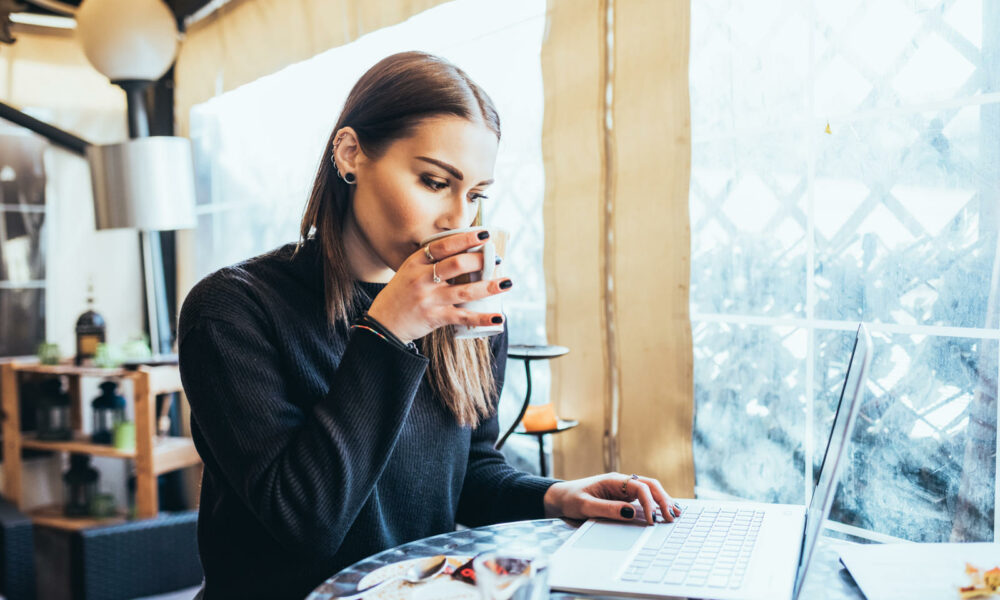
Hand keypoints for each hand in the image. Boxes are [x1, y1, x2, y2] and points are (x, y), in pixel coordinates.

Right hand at [366, 230, 510, 342]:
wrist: (383, 324)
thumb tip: (465, 253)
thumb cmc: (400, 295)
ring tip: (507, 282)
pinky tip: (498, 317)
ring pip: (464, 291)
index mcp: (415, 263)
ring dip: (488, 287)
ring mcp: (428, 299)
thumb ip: (431, 262)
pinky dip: (482, 318)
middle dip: (480, 260)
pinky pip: (463, 317)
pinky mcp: (434, 318)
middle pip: (456, 265)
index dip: (465, 239)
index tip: (483, 234)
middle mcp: (422, 279)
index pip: (443, 246)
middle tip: (496, 258)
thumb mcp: (409, 272)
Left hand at [542, 472, 680, 525]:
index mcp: (613, 480)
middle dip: (663, 500)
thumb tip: (632, 513)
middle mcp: (621, 482)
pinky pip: (643, 499)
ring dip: (662, 501)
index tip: (654, 520)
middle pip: (650, 486)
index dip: (650, 503)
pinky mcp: (622, 498)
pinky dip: (655, 505)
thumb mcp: (585, 506)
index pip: (640, 488)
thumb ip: (608, 509)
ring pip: (649, 491)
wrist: (559, 498)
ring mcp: (623, 490)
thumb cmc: (570, 499)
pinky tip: (664, 513)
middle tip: (673, 516)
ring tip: (676, 514)